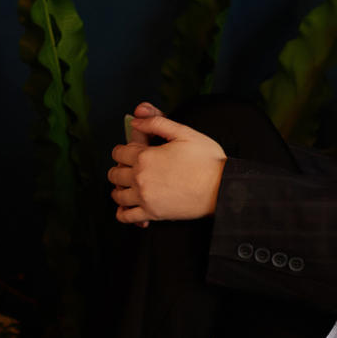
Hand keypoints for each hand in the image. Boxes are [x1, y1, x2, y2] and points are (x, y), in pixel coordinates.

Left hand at [106, 102, 225, 225]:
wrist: (222, 188)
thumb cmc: (207, 161)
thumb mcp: (184, 132)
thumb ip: (156, 122)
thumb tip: (136, 120)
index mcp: (145, 157)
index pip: (118, 152)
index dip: (122, 150)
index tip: (128, 152)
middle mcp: (140, 177)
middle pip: (114, 174)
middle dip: (119, 169)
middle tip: (128, 169)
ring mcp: (145, 197)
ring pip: (117, 195)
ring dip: (119, 189)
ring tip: (127, 187)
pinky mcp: (152, 214)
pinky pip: (127, 217)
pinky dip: (123, 213)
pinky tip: (127, 207)